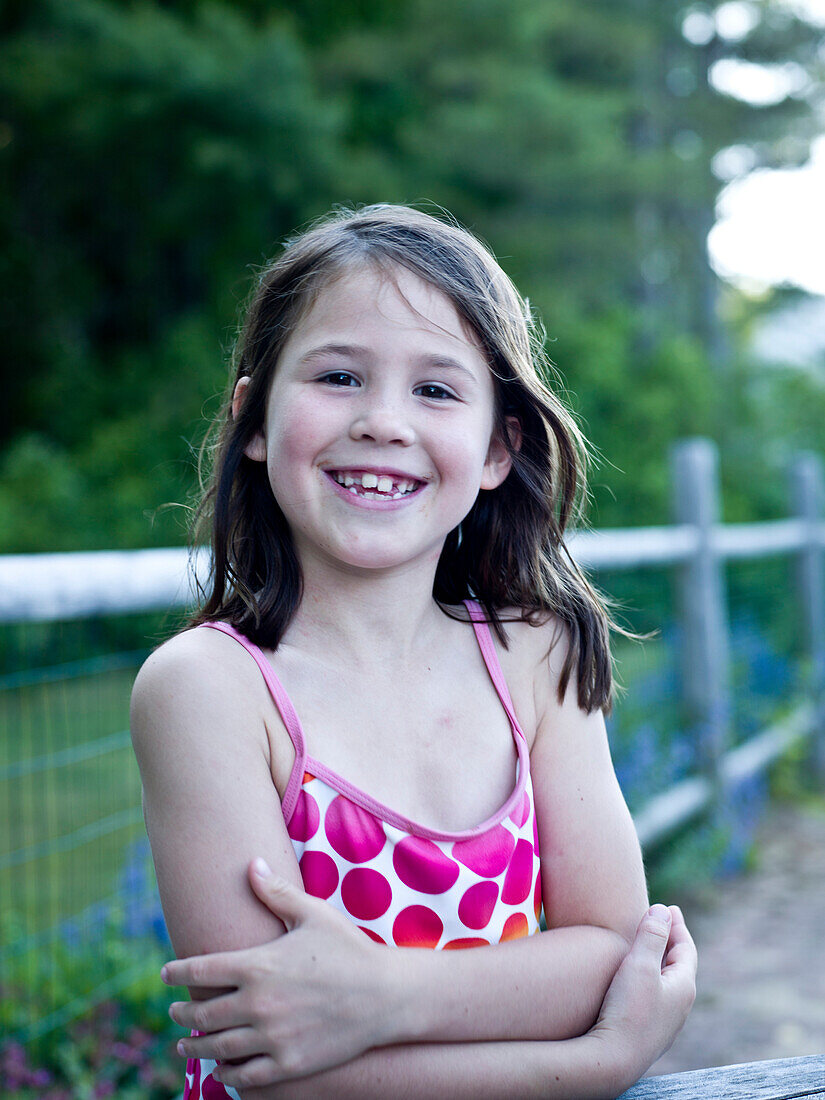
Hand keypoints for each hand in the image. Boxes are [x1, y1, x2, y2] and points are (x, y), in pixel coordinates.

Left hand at [162, 859, 396, 1090]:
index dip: (177, 972)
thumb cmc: (349, 948)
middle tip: (174, 1011)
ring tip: (184, 1046)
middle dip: (183, 1012)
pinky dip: (226, 1074)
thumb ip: (276, 893)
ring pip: (217, 1047)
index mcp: (258, 964)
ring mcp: (272, 1037)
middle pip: (203, 1012)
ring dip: (195, 1046)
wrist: (386, 995)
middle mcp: (258, 1003)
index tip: (165, 974)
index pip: (201, 969)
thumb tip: (250, 864)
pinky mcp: (288, 1064)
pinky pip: (245, 1075)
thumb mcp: (313, 914)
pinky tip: (220, 1070)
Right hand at [589, 904, 696, 1086]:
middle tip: (661, 921)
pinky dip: (650, 978)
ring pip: (667, 982)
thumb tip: (662, 910)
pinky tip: (636, 981)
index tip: (669, 908)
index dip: (677, 926)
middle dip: (670, 941)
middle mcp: (679, 1006)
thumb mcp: (640, 965)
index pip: (685, 949)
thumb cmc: (628, 1010)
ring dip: (659, 960)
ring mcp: (664, 1021)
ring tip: (648, 947)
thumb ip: (652, 935)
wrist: (613, 1060)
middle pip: (679, 965)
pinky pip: (655, 996)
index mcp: (683, 987)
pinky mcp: (648, 1031)